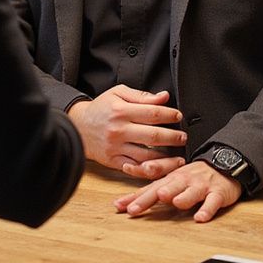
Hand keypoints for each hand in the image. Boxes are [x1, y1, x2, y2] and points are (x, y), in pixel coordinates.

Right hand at [68, 85, 186, 174]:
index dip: (169, 115)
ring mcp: (116, 148)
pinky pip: (135, 168)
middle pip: (153, 136)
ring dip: (166, 158)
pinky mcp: (114, 161)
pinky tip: (161, 167)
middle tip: (183, 137)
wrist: (79, 126)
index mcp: (121, 111)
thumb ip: (142, 96)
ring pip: (147, 156)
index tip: (178, 116)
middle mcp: (119, 130)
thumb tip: (164, 97)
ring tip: (178, 157)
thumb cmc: (101, 108)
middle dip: (173, 137)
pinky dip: (150, 169)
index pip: (152, 113)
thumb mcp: (118, 93)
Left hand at [112, 160, 240, 222]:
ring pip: (191, 192)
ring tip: (174, 202)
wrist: (223, 166)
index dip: (136, 198)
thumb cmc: (191, 177)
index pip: (150, 188)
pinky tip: (200, 217)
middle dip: (152, 197)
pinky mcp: (217, 193)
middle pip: (167, 188)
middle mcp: (183, 181)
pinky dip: (207, 209)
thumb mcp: (168, 182)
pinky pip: (212, 202)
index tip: (120, 207)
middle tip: (139, 206)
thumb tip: (120, 204)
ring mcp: (200, 186)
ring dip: (182, 196)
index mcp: (170, 179)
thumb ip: (147, 193)